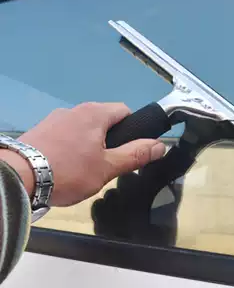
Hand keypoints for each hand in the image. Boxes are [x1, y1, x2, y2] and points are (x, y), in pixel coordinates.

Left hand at [0, 102, 165, 206]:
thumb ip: (136, 155)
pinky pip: (66, 133)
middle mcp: (75, 109)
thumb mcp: (107, 167)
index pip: (125, 111)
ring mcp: (55, 118)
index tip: (128, 149)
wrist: (18, 177)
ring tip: (83, 168)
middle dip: (111, 138)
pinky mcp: (41, 129)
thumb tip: (161, 145)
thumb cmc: (68, 171)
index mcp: (95, 113)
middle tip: (107, 163)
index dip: (132, 129)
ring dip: (90, 142)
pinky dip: (71, 145)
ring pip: (84, 127)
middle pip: (104, 119)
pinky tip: (64, 165)